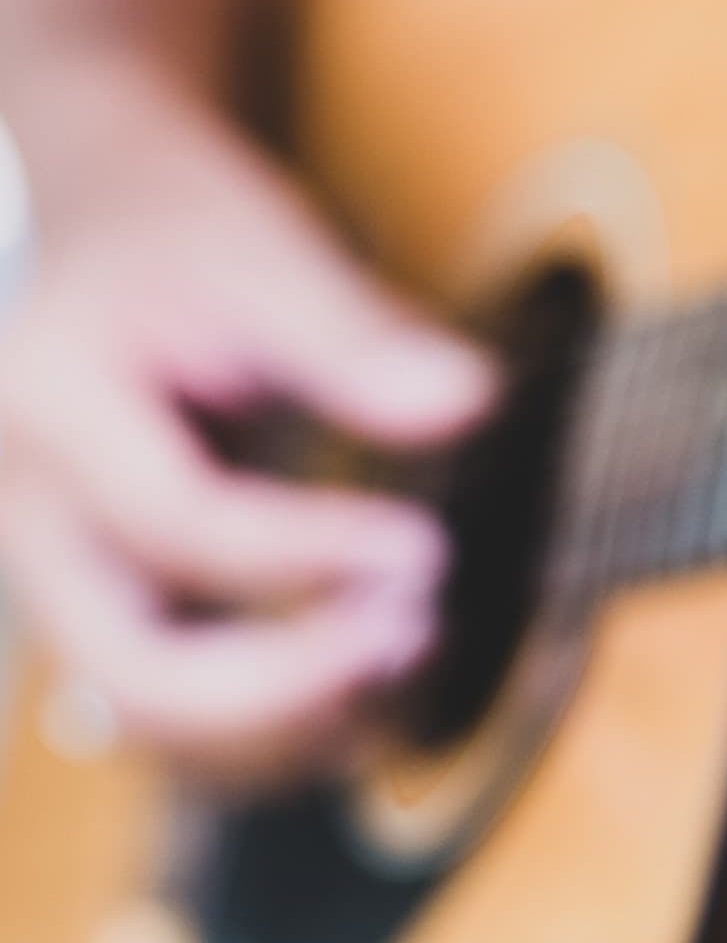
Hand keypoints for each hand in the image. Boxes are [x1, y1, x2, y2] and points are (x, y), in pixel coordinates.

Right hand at [0, 64, 491, 782]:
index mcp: (49, 403)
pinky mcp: (102, 599)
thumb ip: (354, 331)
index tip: (428, 549)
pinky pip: (168, 706)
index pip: (182, 523)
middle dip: (285, 683)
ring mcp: (54, 570)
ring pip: (146, 715)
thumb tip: (466, 400)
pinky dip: (269, 720)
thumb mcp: (258, 245)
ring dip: (287, 722)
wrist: (95, 219)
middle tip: (417, 634)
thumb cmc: (174, 225)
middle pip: (133, 667)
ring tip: (411, 656)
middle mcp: (26, 510)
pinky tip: (372, 678)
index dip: (312, 552)